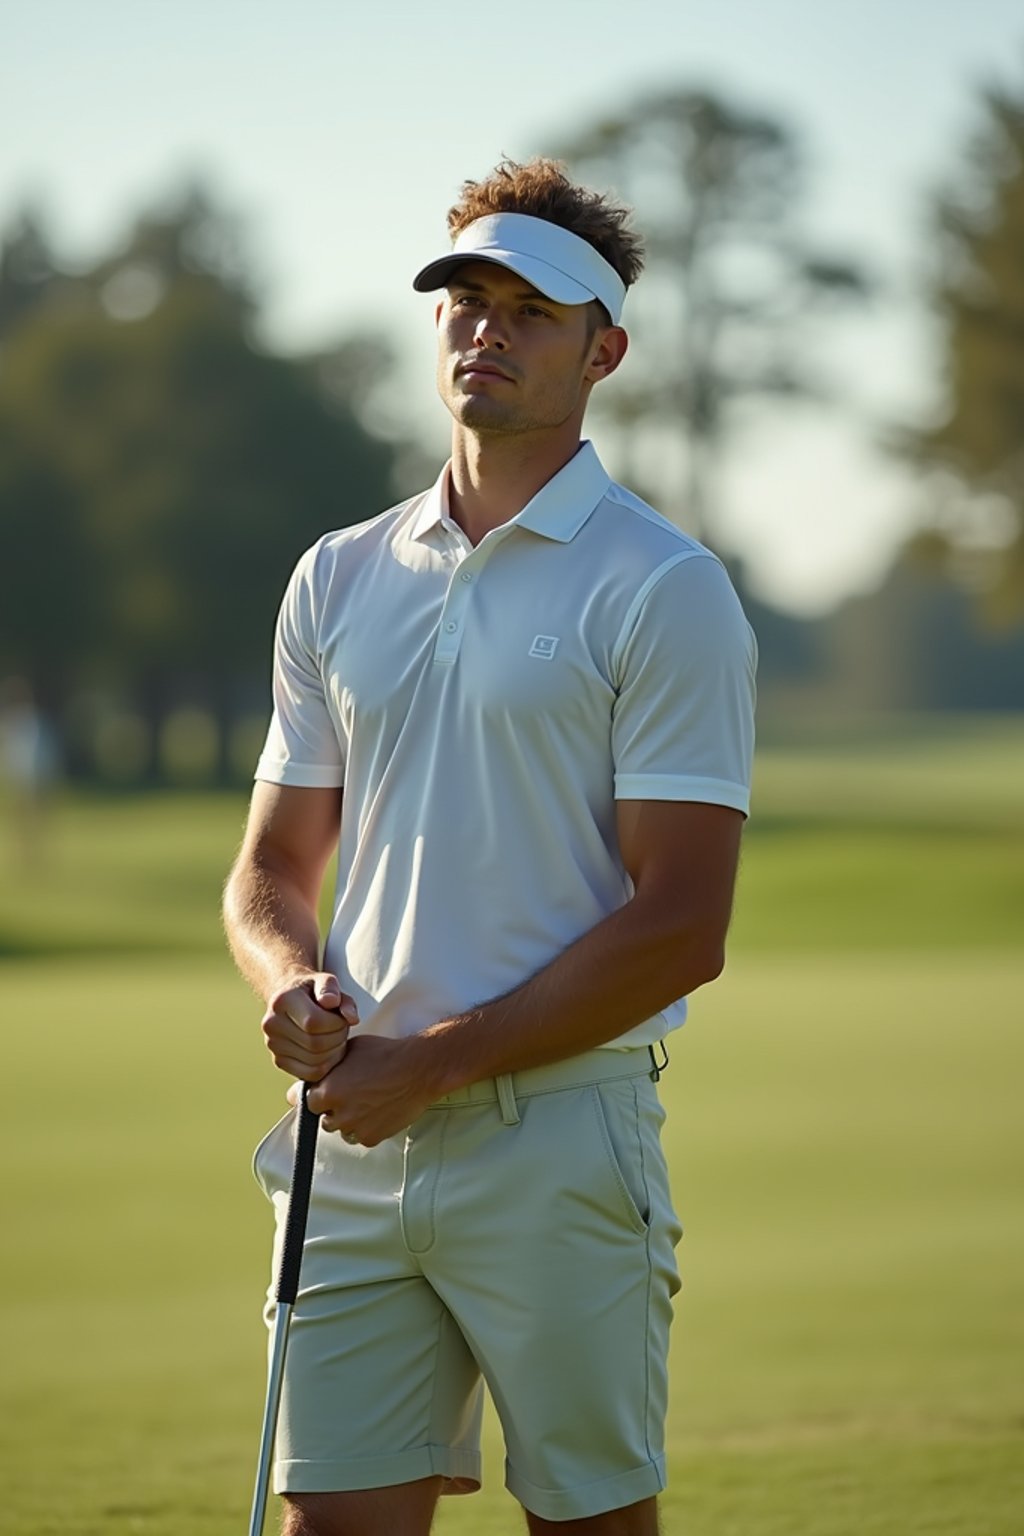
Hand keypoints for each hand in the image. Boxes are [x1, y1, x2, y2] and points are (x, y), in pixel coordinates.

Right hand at [262, 972, 358, 1080]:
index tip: (342, 1016)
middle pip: (315, 1044)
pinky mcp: (279, 1061)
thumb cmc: (314, 991)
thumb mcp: (326, 982)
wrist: (292, 1000)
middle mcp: (271, 1023)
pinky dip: (327, 1065)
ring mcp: (273, 1045)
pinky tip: (330, 1049)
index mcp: (282, 1000)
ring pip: (315, 1062)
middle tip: (342, 1027)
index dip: (336, 1023)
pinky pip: (311, 1073)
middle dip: (338, 1037)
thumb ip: (336, 993)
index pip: (313, 1022)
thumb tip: (351, 1018)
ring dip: (335, 1052)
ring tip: (336, 1036)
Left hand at [290, 1034, 440, 1146]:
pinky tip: (377, 1111)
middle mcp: (339, 1113)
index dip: (319, 1095)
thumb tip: (320, 1069)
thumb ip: (330, 1064)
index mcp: (329, 1091)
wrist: (417, 1070)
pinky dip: (367, 1128)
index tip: (326, 1092)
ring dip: (350, 1120)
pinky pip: (362, 1137)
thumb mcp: (350, 1049)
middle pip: (325, 1120)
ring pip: (344, 1131)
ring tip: (366, 1104)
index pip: (308, 1102)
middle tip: (350, 1096)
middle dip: (334, 1110)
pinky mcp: (373, 1137)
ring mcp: (356, 1128)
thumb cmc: (386, 1055)